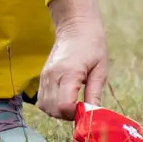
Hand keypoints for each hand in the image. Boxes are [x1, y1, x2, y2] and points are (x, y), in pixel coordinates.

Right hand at [36, 0, 108, 120]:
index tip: (86, 109)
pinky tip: (64, 99)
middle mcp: (53, 75)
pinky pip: (41, 100)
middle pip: (54, 110)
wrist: (75, 26)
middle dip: (68, 115)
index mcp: (69, 73)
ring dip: (59, 112)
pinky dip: (52, 105)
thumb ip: (95, 93)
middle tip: (82, 107)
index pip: (64, 106)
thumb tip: (94, 115)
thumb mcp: (100, 69)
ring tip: (73, 103)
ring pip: (45, 107)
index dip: (76, 114)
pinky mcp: (42, 76)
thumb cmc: (92, 45)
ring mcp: (45, 76)